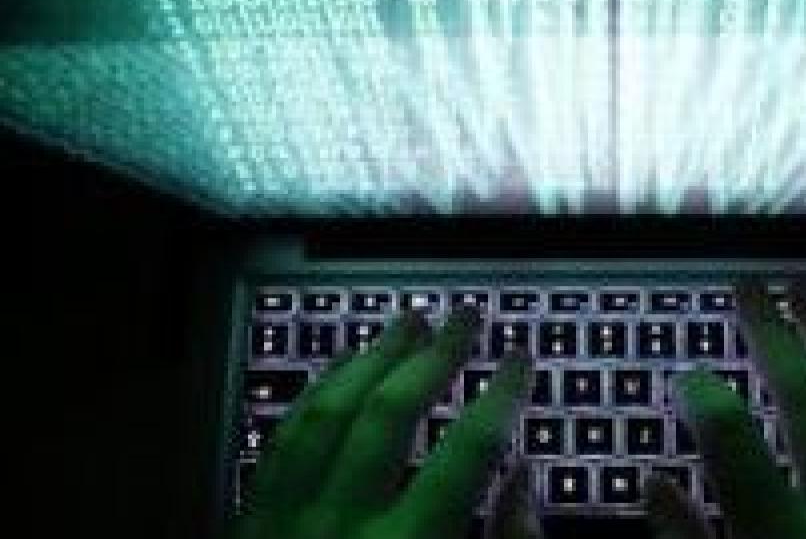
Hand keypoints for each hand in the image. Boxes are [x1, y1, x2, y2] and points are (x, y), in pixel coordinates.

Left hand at [232, 307, 530, 538]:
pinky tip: (342, 364)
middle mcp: (344, 521)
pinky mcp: (253, 523)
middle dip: (434, 356)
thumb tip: (523, 482)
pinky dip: (316, 393)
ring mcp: (288, 518)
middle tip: (465, 317)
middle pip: (391, 415)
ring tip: (408, 321)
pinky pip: (283, 440)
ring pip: (329, 413)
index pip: (467, 451)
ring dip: (373, 358)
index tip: (520, 358)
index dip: (501, 396)